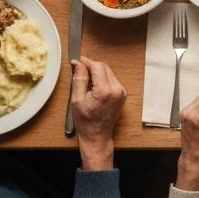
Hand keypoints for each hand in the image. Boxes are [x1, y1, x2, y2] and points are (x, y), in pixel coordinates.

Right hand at [71, 56, 126, 170]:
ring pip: (108, 72)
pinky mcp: (122, 94)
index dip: (86, 62)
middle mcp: (117, 89)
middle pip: (104, 67)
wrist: (97, 136)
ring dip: (96, 73)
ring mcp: (121, 92)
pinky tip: (93, 88)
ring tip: (85, 84)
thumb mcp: (77, 100)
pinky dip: (102, 79)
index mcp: (105, 91)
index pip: (97, 66)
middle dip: (91, 67)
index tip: (77, 61)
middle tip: (79, 72)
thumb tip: (78, 63)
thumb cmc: (86, 122)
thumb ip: (79, 79)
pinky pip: (111, 79)